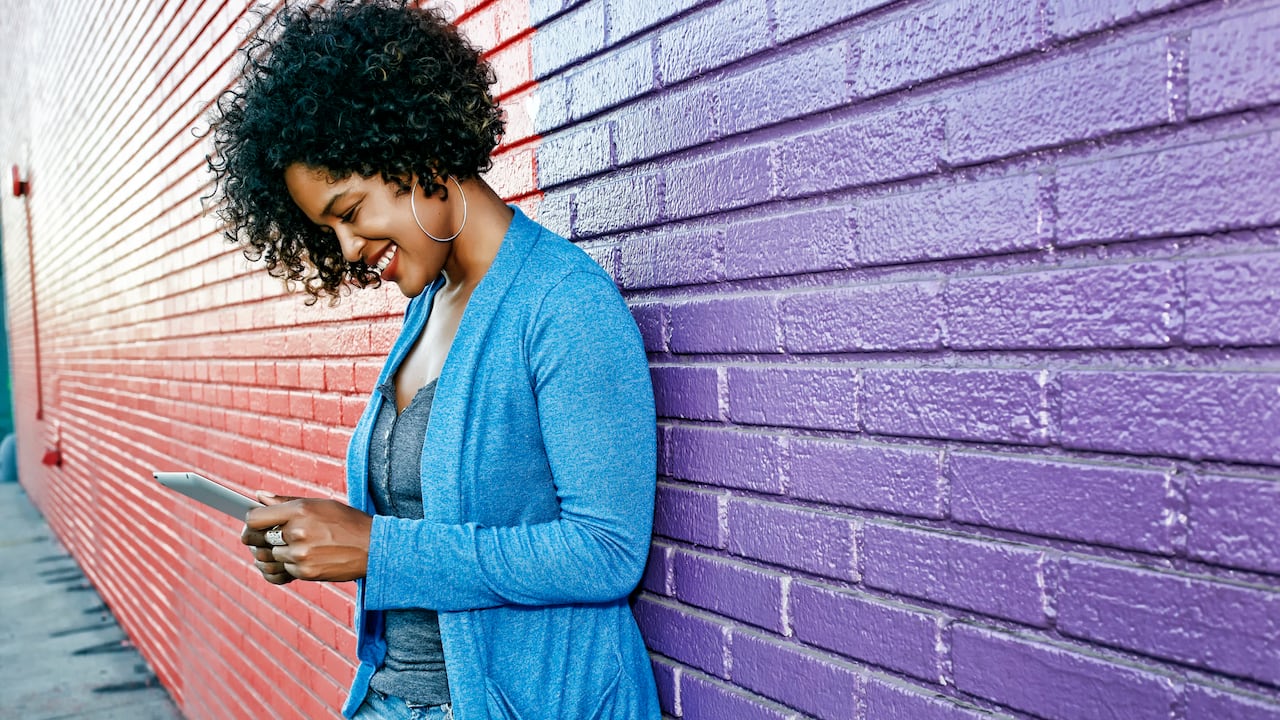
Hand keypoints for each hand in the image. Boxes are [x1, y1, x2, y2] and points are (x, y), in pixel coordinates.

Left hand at [241, 492, 372, 583]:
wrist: (373, 547)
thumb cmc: (347, 523)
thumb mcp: (320, 505)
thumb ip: (287, 502)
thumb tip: (260, 497)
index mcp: (300, 510)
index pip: (255, 519)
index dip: (252, 522)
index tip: (256, 524)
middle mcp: (297, 532)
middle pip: (257, 539)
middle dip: (259, 539)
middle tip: (270, 538)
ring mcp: (300, 554)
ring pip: (271, 556)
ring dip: (279, 553)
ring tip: (298, 548)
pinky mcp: (305, 573)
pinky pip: (284, 570)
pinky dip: (291, 566)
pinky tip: (305, 558)